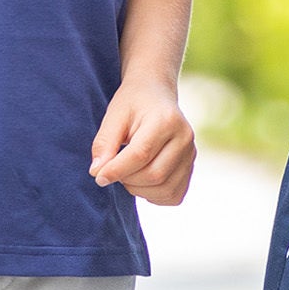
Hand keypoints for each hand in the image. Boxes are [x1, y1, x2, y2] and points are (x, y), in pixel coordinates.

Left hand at [92, 76, 195, 204]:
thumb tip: (98, 174)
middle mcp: (185, 138)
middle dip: (127, 180)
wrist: (156, 93)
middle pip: (155, 175)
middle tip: (112, 170)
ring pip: (165, 189)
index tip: (98, 176)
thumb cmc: (133, 103)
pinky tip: (141, 181)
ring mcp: (191, 154)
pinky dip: (154, 196)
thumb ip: (104, 144)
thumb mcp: (114, 116)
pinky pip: (173, 195)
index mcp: (166, 120)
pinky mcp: (190, 167)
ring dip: (139, 190)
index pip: (140, 154)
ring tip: (127, 174)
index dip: (116, 170)